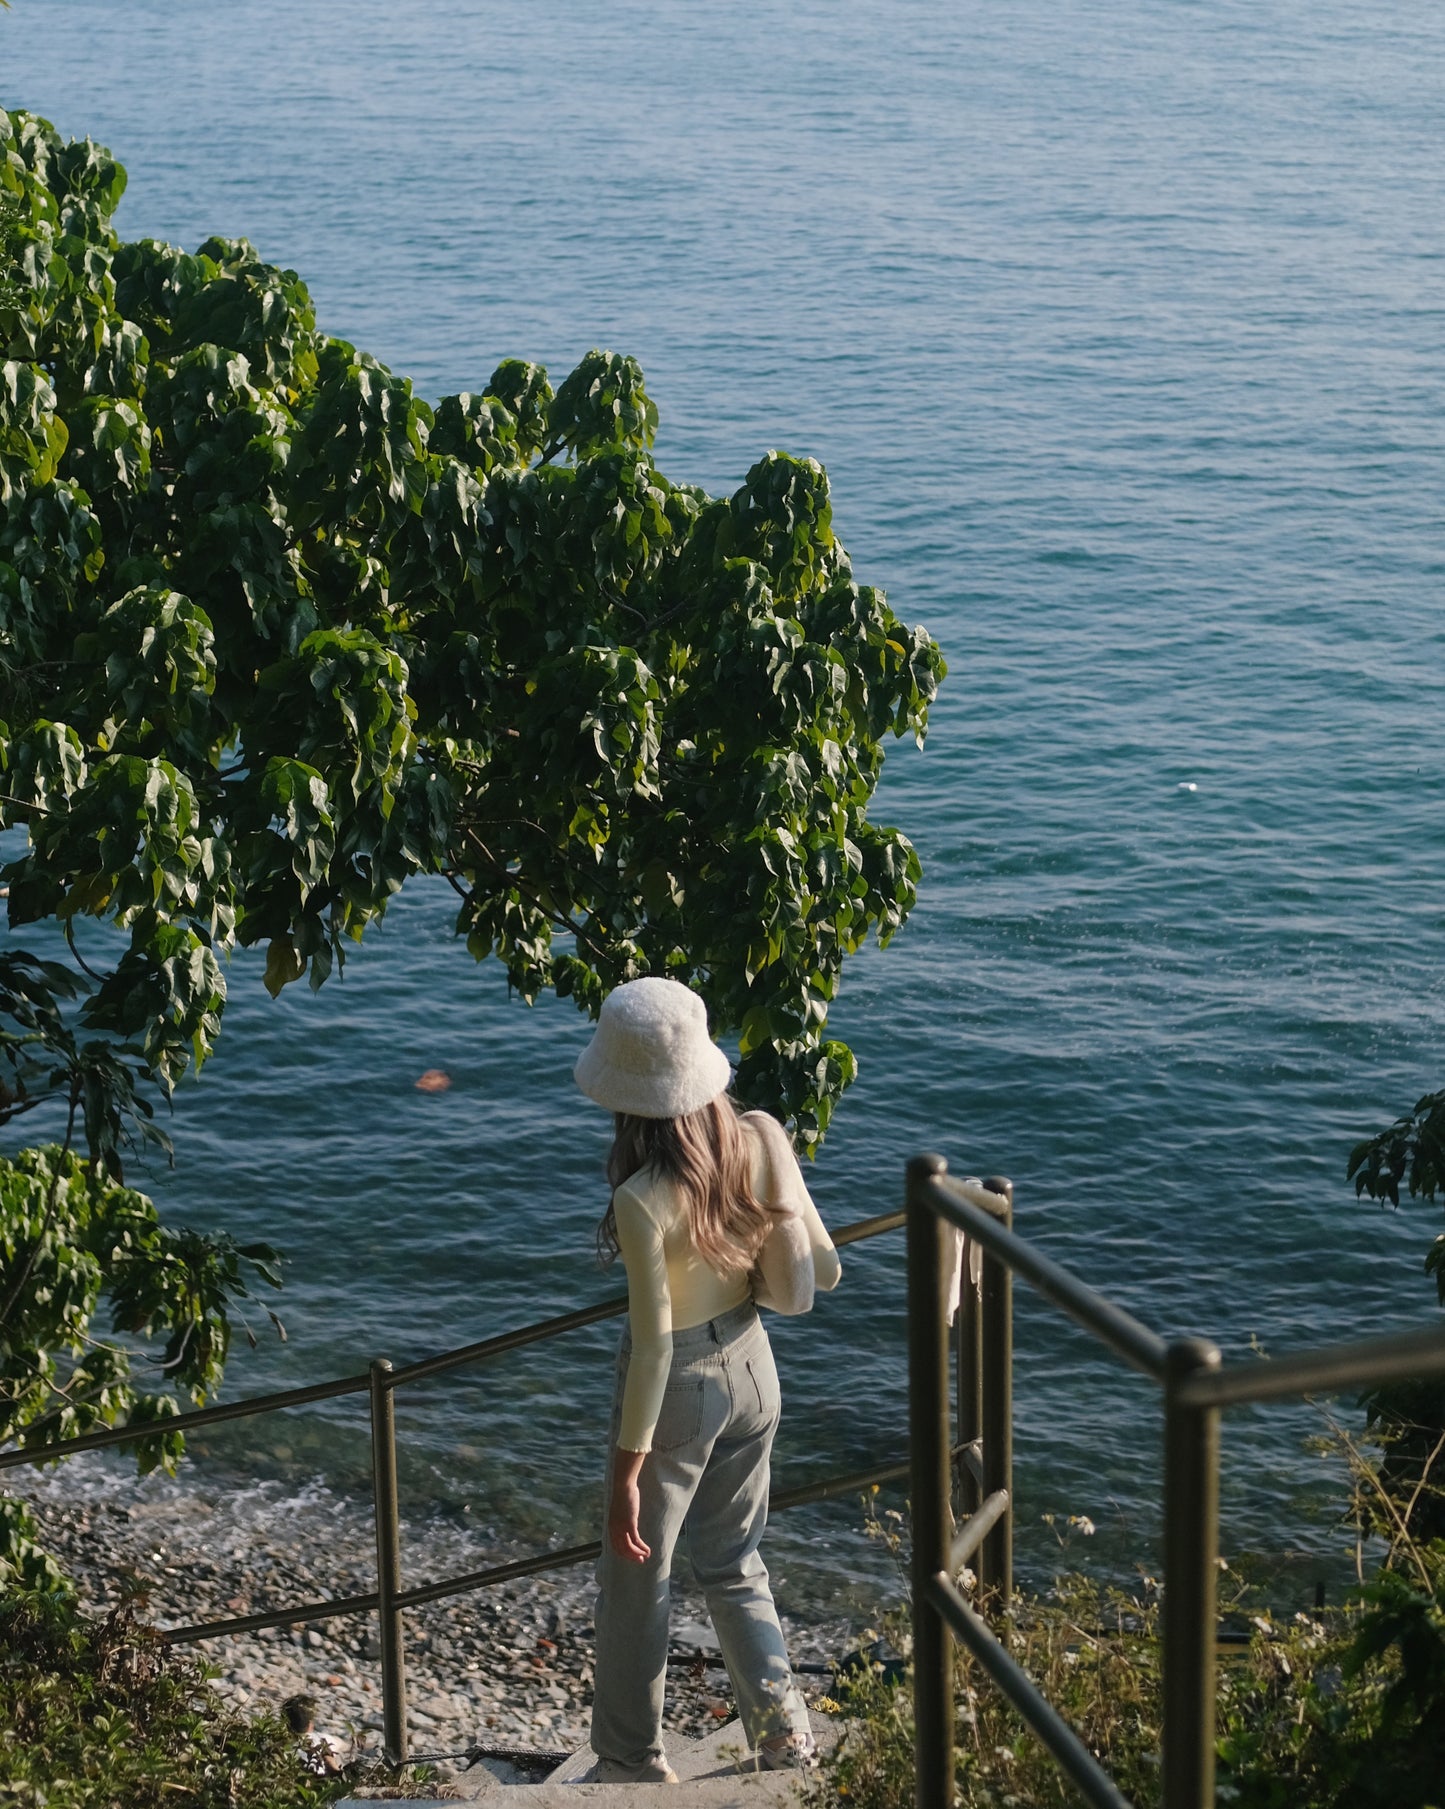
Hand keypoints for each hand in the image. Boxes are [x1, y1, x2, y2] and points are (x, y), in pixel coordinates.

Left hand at [608, 1448, 650, 1563]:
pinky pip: (635, 1540)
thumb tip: (627, 1522)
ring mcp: (621, 1527)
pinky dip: (641, 1547)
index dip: (624, 1554)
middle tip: (641, 1560)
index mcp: (611, 1527)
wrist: (623, 1486)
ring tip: (646, 1556)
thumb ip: (621, 1519)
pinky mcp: (629, 1523)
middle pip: (622, 1550)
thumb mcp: (620, 1510)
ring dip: (638, 1554)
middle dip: (632, 1557)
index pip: (616, 1546)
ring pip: (629, 1547)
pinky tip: (647, 1550)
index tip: (633, 1556)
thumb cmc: (623, 1495)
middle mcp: (614, 1529)